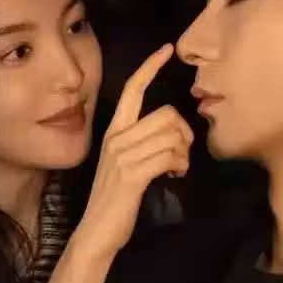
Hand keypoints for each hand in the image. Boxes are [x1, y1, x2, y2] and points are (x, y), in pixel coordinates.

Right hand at [74, 44, 193, 260]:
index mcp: (114, 132)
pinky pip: (169, 155)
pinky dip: (180, 164)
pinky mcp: (132, 174)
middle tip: (182, 153)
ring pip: (171, 135)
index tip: (167, 50)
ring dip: (184, 153)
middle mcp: (116, 138)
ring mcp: (122, 156)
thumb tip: (170, 133)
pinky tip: (176, 175)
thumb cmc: (115, 200)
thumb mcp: (125, 164)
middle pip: (166, 113)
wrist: (98, 232)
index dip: (150, 67)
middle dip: (184, 132)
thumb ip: (142, 144)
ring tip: (178, 168)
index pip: (132, 89)